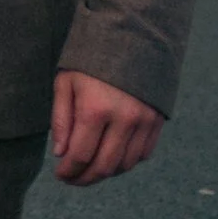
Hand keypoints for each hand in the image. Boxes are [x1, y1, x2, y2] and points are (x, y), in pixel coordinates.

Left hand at [51, 69, 162, 185]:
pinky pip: (143, 154)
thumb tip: (61, 154)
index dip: (69, 171)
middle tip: (73, 180)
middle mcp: (123, 119)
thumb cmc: (89, 60)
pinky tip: (110, 158)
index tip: (60, 175)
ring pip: (126, 164)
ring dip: (106, 173)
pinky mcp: (157, 121)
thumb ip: (61, 120)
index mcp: (94, 109)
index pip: (81, 155)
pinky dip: (126, 163)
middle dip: (86, 178)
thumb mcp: (65, 83)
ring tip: (89, 170)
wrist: (130, 38)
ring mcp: (144, 122)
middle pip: (105, 166)